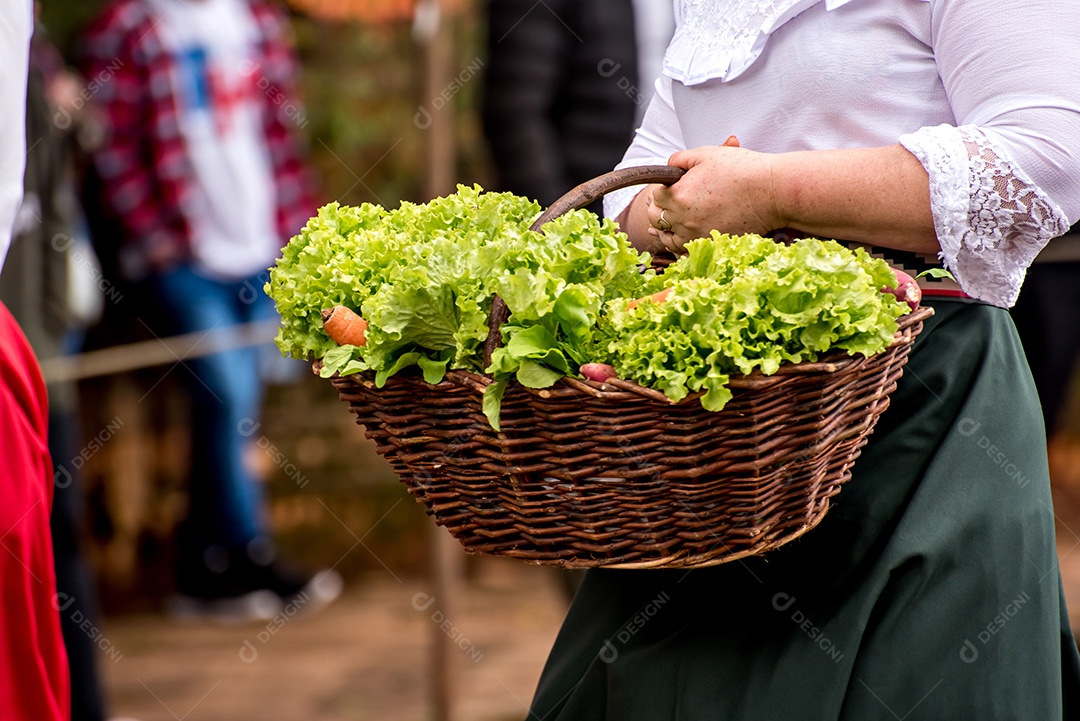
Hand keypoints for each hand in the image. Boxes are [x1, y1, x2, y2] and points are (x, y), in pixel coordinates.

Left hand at [646, 136, 782, 252]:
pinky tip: (687, 234)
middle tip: (672, 203)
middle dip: (661, 209)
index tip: (673, 187)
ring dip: (668, 229)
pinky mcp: (710, 246)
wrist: (771, 192)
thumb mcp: (707, 154)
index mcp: (678, 195)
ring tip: (677, 220)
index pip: (656, 196)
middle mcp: (683, 219)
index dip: (664, 190)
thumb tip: (669, 166)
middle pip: (657, 218)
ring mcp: (695, 236)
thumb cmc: (743, 170)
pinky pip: (685, 251)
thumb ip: (680, 159)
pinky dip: (682, 243)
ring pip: (667, 238)